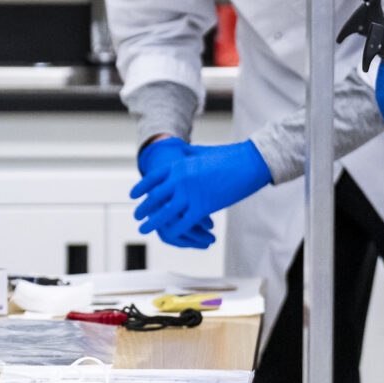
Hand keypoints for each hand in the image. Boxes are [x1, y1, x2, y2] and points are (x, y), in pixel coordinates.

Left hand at [131, 139, 271, 248]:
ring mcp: (190, 194)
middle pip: (154, 198)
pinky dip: (174, 230)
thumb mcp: (202, 151)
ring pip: (165, 213)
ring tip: (145, 228)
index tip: (134, 196)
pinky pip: (183, 223)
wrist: (250, 163)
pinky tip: (169, 234)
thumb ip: (186, 153)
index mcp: (179, 164)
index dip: (141, 188)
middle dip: (144, 209)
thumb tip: (176, 148)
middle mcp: (180, 179)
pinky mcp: (203, 207)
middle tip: (137, 216)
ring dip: (152, 223)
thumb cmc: (229, 155)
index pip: (152, 178)